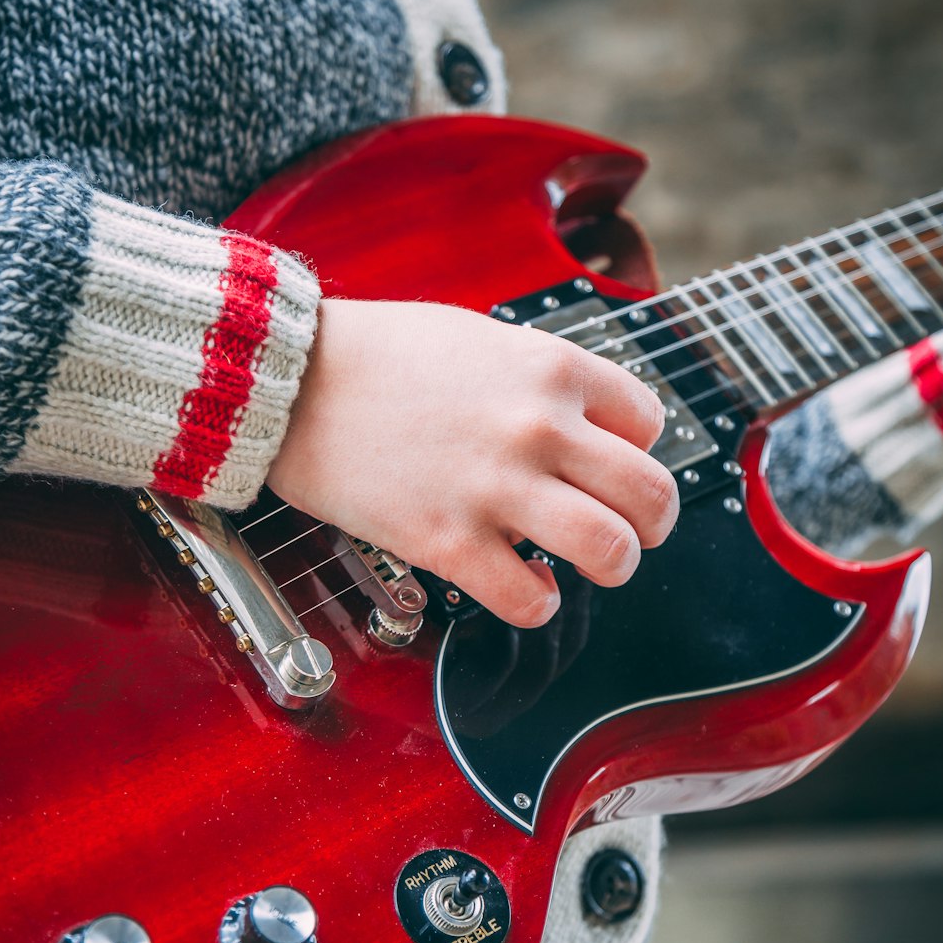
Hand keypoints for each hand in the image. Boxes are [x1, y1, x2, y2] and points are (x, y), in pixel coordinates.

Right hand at [266, 298, 678, 627]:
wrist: (290, 380)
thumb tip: (584, 431)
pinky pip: (531, 600)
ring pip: (610, 551)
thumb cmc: (379, 355)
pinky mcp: (448, 542)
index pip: (649, 424)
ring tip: (587, 565)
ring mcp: (496, 488)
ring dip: (610, 567)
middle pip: (651, 494)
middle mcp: (539, 426)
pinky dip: (539, 603)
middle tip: (631, 532)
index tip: (608, 465)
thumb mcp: (483, 338)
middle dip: (651, 523)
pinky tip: (524, 586)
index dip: (635, 451)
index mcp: (552, 368)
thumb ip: (541, 382)